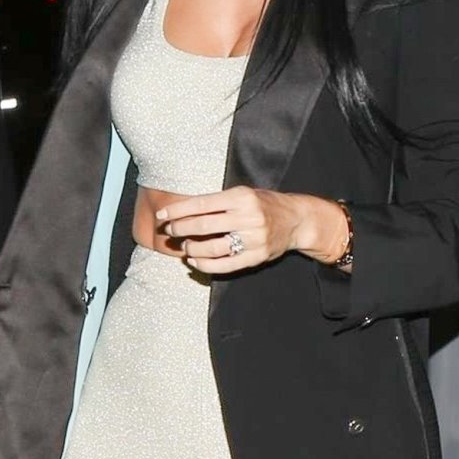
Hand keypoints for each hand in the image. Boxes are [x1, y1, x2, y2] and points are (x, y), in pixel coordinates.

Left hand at [154, 186, 344, 274]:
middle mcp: (248, 217)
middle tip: (169, 231)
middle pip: (203, 226)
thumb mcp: (242, 194)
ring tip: (184, 246)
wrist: (297, 220)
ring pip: (212, 248)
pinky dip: (205, 265)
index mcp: (241, 197)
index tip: (161, 216)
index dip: (178, 211)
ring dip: (191, 249)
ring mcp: (254, 239)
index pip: (201, 204)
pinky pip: (224, 265)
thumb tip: (179, 212)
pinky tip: (194, 261)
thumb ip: (215, 202)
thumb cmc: (263, 203)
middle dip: (180, 229)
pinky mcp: (256, 257)